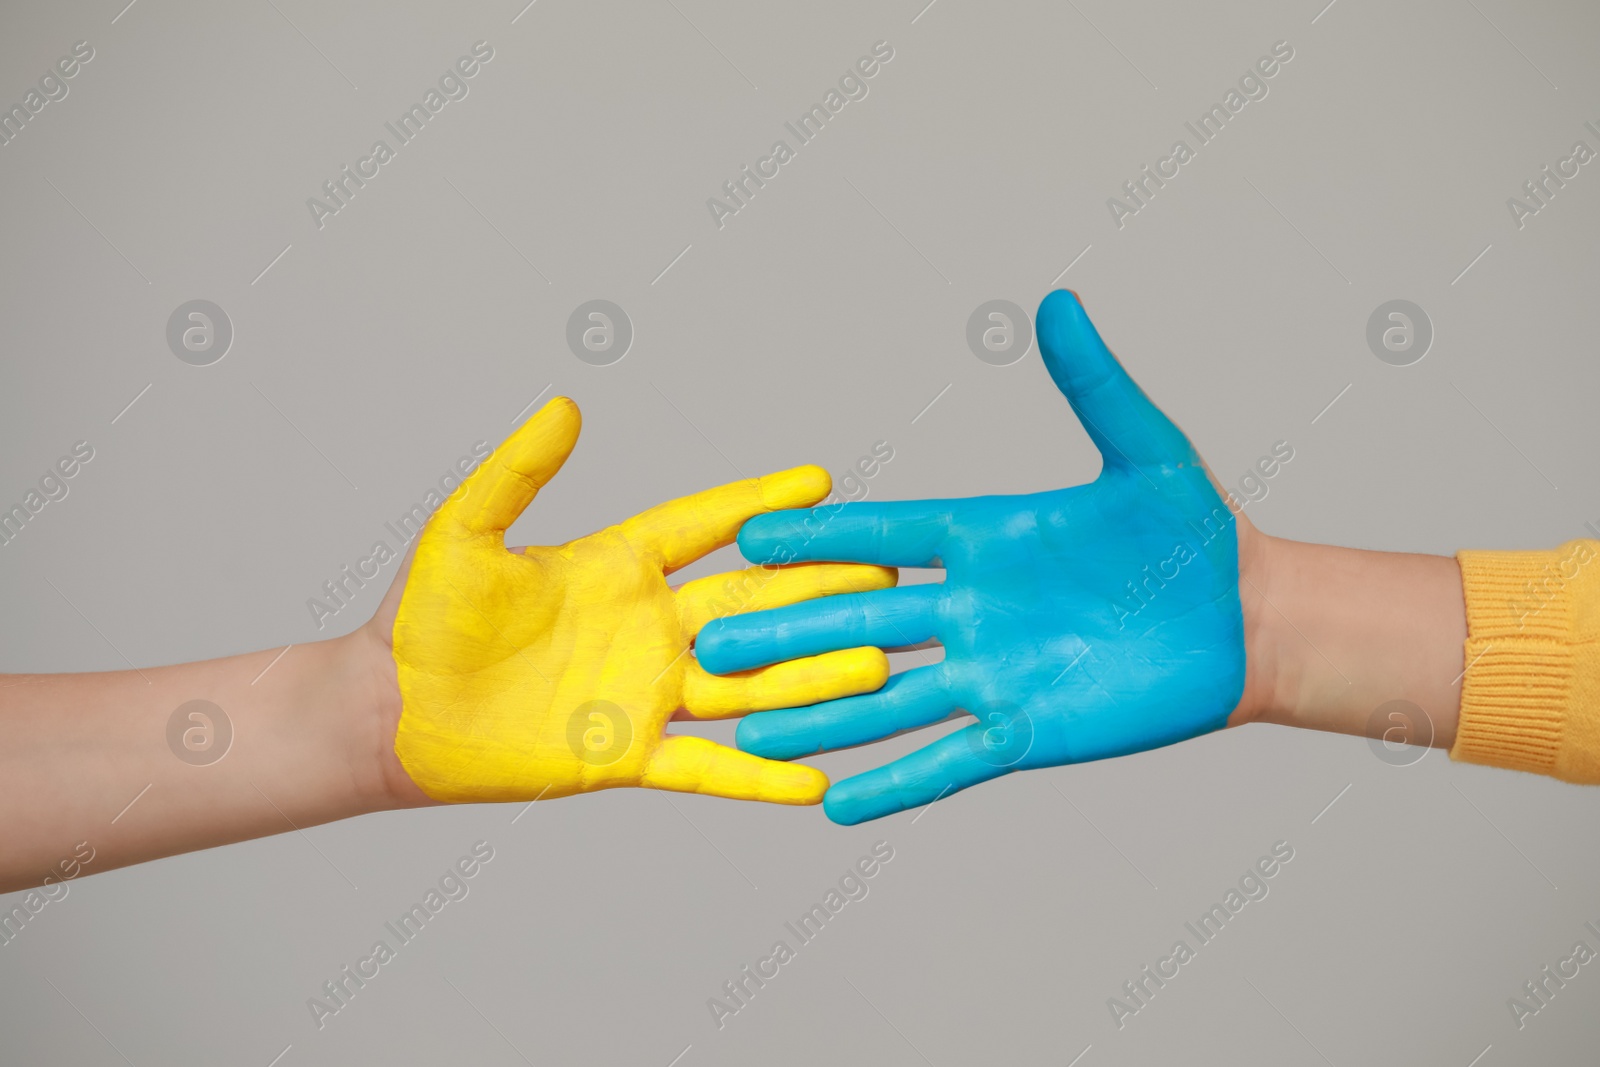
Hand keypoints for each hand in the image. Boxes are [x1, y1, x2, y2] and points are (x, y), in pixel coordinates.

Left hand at [370, 397, 894, 805]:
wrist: (392, 711)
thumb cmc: (423, 616)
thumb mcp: (466, 530)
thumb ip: (518, 472)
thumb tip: (565, 405)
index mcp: (616, 565)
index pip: (707, 528)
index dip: (762, 505)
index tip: (823, 482)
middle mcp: (646, 626)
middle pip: (750, 602)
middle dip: (817, 590)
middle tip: (887, 577)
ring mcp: (644, 691)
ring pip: (746, 682)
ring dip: (809, 677)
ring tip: (877, 666)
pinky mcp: (627, 753)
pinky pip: (707, 765)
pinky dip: (759, 775)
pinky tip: (814, 777)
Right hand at [696, 290, 1259, 823]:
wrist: (1247, 623)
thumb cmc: (1197, 531)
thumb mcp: (1146, 453)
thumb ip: (1094, 385)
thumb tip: (1058, 304)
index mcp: (985, 536)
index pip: (884, 535)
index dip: (819, 537)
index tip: (748, 533)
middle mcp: (971, 607)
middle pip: (859, 621)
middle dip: (786, 630)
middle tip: (712, 638)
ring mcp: (992, 673)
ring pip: (885, 699)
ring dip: (818, 716)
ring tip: (747, 728)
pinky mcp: (1025, 730)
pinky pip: (946, 760)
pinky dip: (894, 783)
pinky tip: (836, 803)